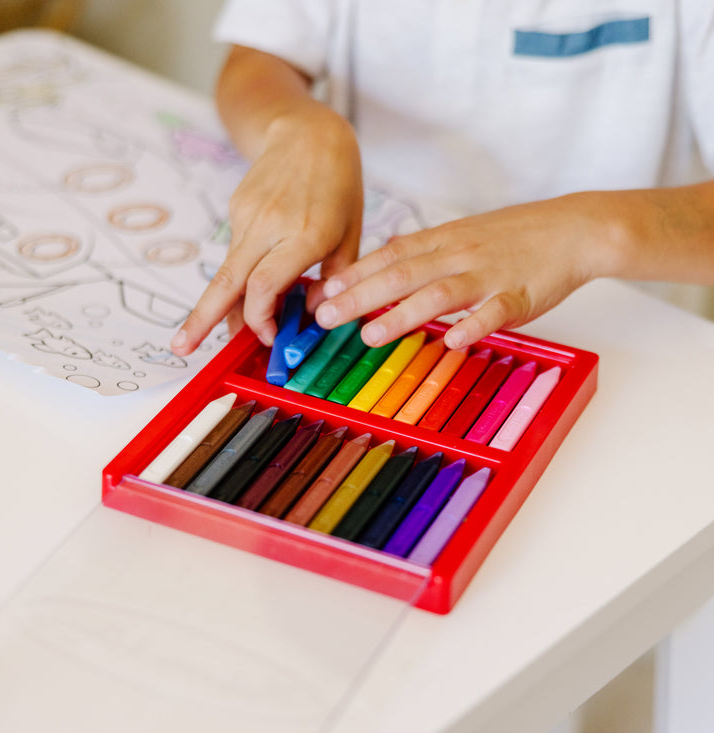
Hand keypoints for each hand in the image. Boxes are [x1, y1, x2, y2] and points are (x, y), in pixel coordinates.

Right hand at [171, 103, 362, 353]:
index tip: (267, 338)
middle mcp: (269, 226)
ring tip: (213, 329)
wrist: (308, 132)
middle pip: (227, 282)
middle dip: (201, 319)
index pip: (265, 286)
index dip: (260, 320)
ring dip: (221, 304)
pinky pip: (235, 253)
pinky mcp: (236, 210)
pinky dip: (239, 277)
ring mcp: (247, 216)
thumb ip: (334, 279)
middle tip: (180, 349)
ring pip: (228, 271)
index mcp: (305, 235)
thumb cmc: (338, 185)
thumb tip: (313, 315)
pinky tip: (251, 282)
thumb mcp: (351, 234)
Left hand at [314, 192, 615, 348]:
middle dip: (360, 297)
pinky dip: (474, 324)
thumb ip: (426, 251)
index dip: (355, 274)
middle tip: (326, 318)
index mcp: (444, 240)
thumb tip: (386, 260)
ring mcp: (489, 274)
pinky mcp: (520, 294)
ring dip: (402, 314)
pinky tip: (454, 341)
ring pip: (440, 293)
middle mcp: (459, 254)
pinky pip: (495, 310)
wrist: (573, 228)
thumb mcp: (463, 234)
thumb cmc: (515, 236)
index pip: (390, 256)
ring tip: (370, 335)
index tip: (324, 291)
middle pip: (402, 275)